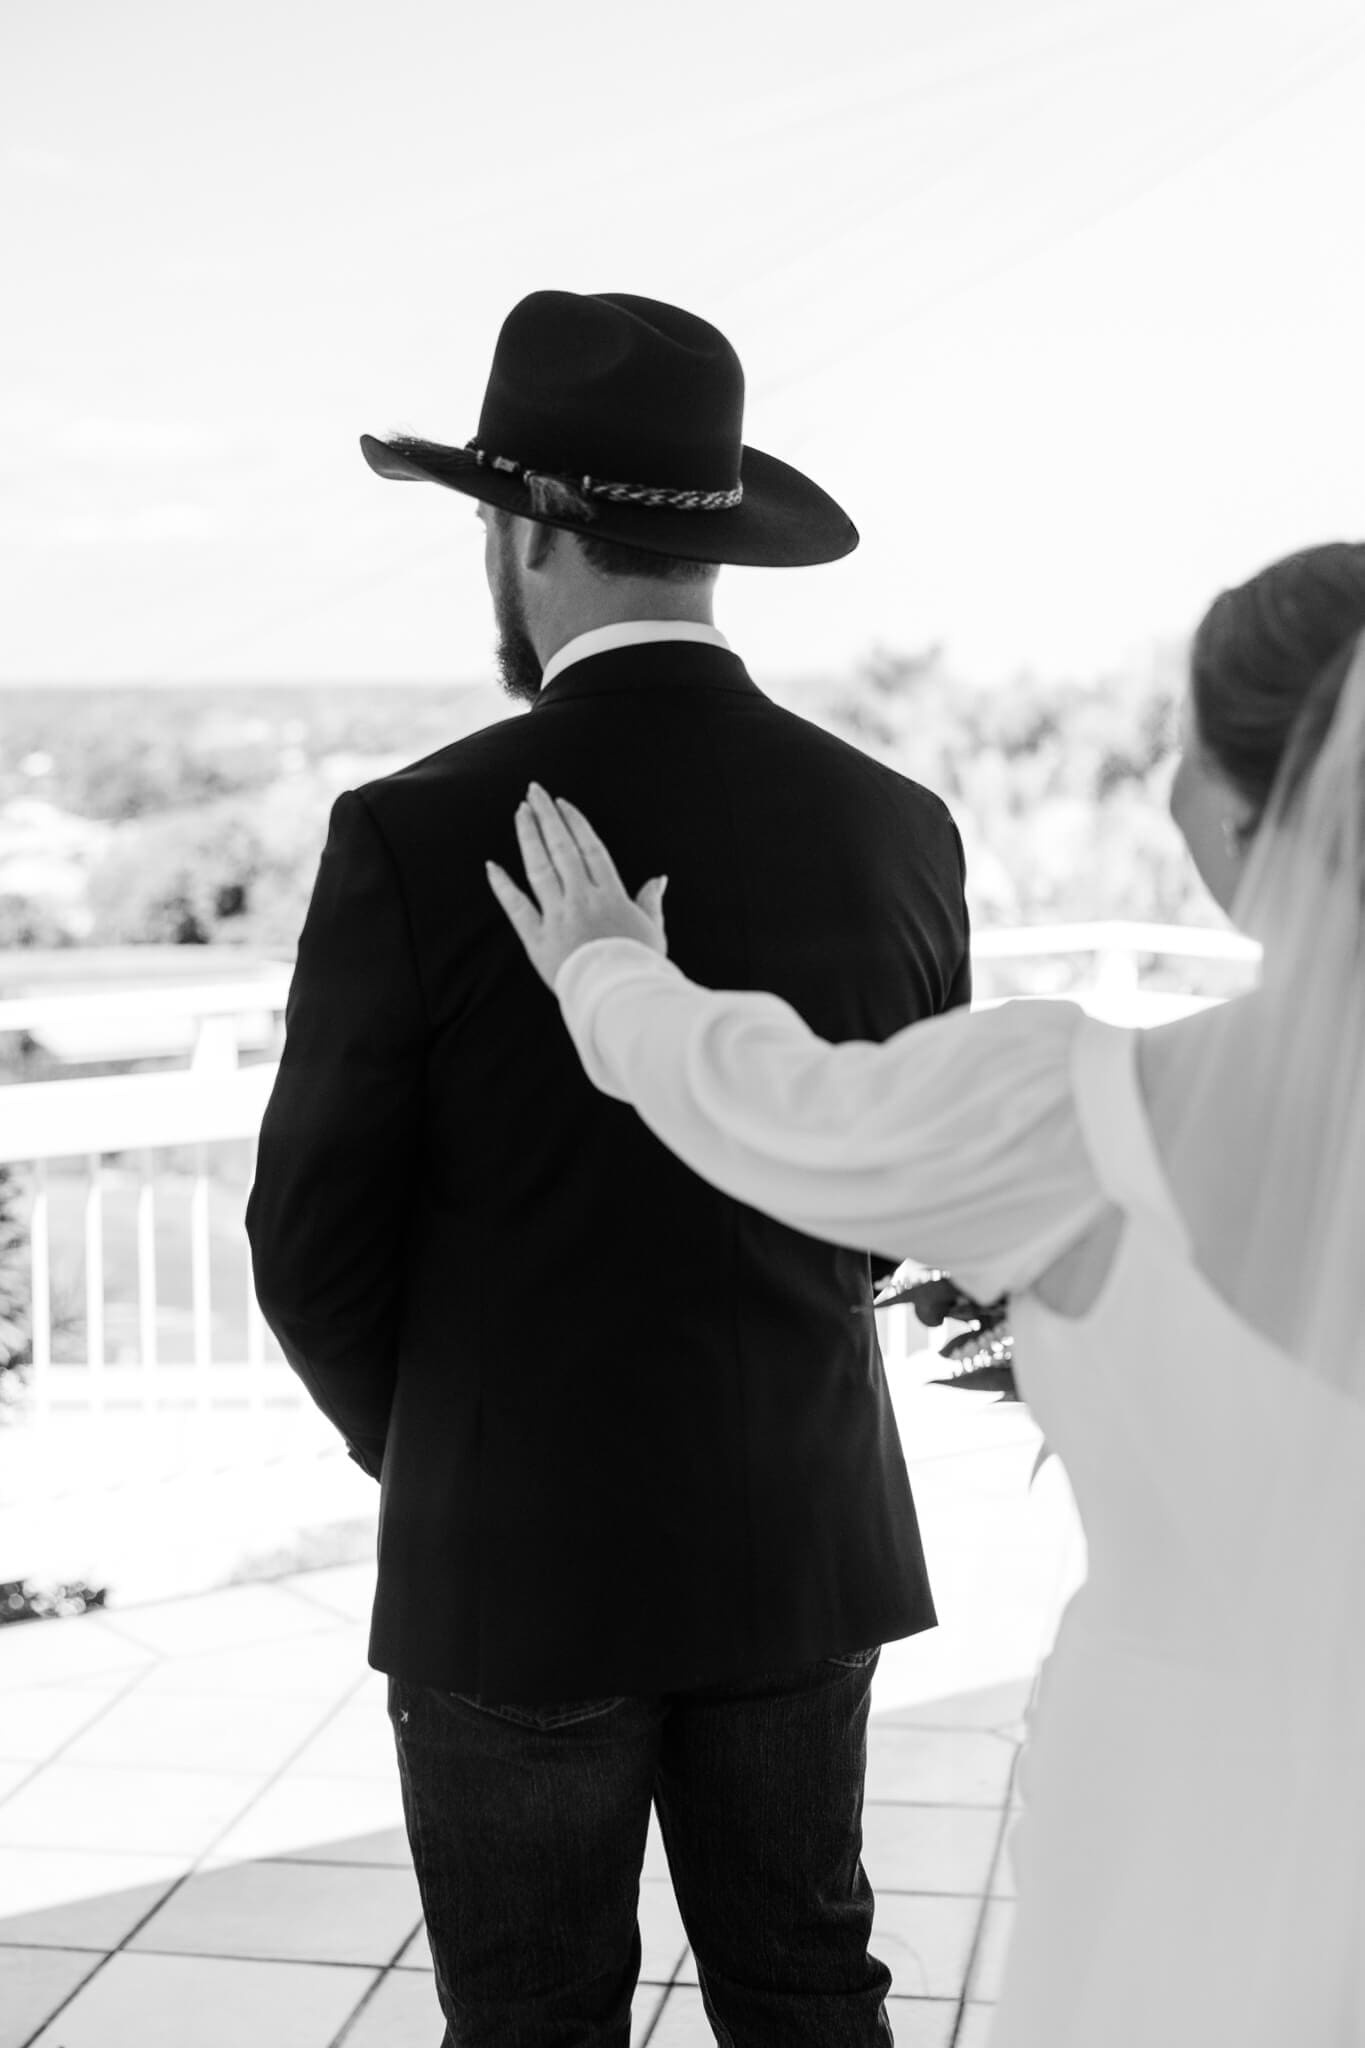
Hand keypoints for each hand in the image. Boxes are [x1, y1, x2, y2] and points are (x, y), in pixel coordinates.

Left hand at [486, 783, 667, 987]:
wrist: (619, 998)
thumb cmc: (640, 967)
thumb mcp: (654, 931)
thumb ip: (651, 903)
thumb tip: (659, 879)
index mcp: (612, 894)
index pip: (590, 848)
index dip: (575, 822)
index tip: (561, 803)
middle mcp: (583, 898)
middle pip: (562, 848)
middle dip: (547, 816)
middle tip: (534, 791)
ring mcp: (559, 916)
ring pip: (539, 867)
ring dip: (528, 837)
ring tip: (519, 812)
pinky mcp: (538, 939)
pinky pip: (516, 908)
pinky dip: (503, 886)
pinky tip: (492, 866)